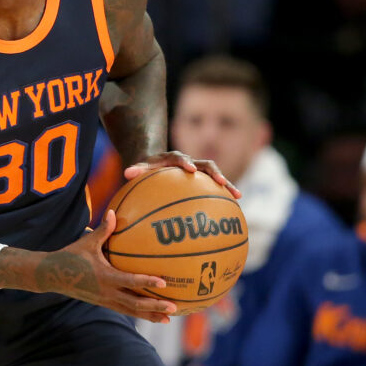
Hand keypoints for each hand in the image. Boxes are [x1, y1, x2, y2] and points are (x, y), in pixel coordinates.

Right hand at [28, 210, 175, 322]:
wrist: (51, 275)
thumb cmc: (70, 255)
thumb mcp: (87, 242)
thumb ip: (103, 230)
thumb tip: (113, 212)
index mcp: (104, 276)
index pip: (129, 281)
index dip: (147, 282)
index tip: (164, 283)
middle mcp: (106, 292)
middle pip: (134, 304)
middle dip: (155, 306)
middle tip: (174, 307)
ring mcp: (104, 300)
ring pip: (131, 311)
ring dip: (150, 315)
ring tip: (168, 318)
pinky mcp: (103, 303)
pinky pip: (124, 310)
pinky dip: (139, 313)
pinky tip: (152, 315)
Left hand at [125, 151, 240, 198]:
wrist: (156, 163)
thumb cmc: (147, 168)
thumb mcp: (141, 168)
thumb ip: (136, 170)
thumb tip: (127, 173)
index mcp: (174, 158)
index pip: (180, 157)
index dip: (186, 162)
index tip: (190, 169)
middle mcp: (189, 162)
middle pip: (206, 164)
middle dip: (214, 172)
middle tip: (220, 182)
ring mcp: (199, 170)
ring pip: (215, 175)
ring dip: (226, 184)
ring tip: (237, 196)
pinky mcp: (203, 180)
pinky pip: (215, 187)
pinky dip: (224, 194)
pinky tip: (234, 207)